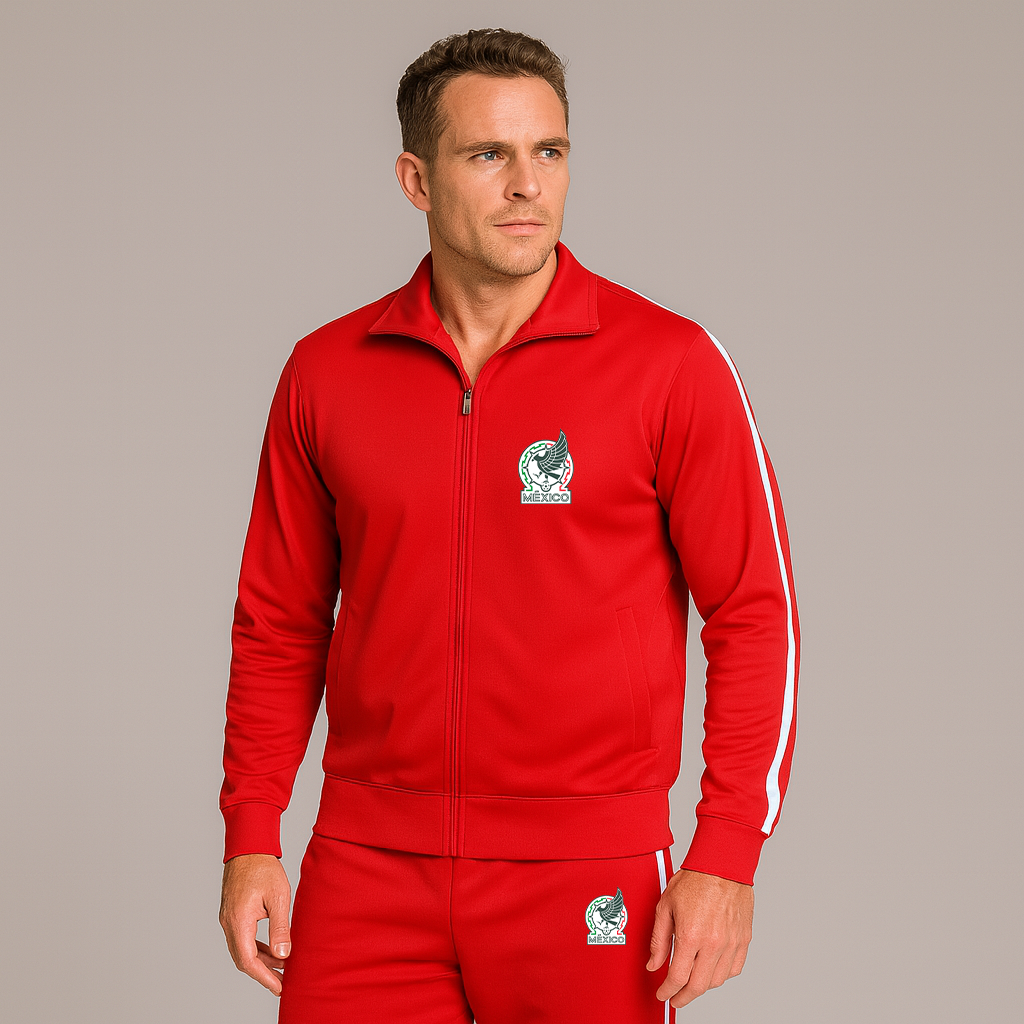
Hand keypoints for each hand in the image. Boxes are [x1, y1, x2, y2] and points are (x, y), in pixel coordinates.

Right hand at [219, 853, 292, 995]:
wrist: (248, 847)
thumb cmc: (264, 868)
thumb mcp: (278, 897)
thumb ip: (280, 928)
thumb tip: (283, 955)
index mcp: (238, 921)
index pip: (248, 960)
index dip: (264, 977)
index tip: (279, 987)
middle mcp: (228, 923)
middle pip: (243, 959)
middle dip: (263, 973)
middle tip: (282, 981)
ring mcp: (228, 919)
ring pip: (241, 949)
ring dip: (260, 960)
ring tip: (282, 966)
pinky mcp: (231, 914)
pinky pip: (241, 938)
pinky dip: (256, 948)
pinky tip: (272, 950)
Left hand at [646, 867, 753, 1007]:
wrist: (722, 864)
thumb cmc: (694, 879)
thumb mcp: (666, 906)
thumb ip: (658, 939)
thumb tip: (653, 964)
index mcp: (691, 934)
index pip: (678, 977)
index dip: (667, 991)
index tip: (662, 994)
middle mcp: (713, 943)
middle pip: (698, 986)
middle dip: (683, 997)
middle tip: (675, 997)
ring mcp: (731, 943)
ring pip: (717, 981)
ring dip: (702, 986)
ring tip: (691, 981)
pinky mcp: (744, 939)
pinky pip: (734, 969)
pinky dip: (721, 975)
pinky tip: (711, 969)